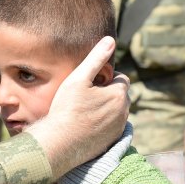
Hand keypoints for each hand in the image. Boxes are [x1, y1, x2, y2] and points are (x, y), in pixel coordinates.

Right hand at [26, 37, 129, 178]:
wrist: (60, 143)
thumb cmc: (67, 108)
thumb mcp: (78, 78)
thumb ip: (96, 58)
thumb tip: (110, 40)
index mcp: (119, 94)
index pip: (121, 78)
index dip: (106, 78)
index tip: (90, 83)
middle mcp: (124, 112)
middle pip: (120, 95)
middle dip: (108, 93)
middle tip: (86, 96)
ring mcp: (118, 128)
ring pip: (117, 111)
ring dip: (106, 108)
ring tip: (84, 110)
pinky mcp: (112, 141)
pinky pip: (112, 126)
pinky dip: (103, 123)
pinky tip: (86, 124)